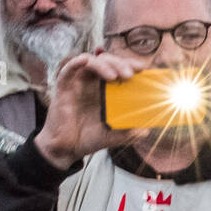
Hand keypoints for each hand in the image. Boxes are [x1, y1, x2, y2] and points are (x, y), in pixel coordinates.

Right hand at [34, 52, 146, 168]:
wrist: (67, 150)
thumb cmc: (89, 140)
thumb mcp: (115, 136)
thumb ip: (130, 133)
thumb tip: (146, 130)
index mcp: (107, 90)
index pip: (120, 69)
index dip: (131, 65)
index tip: (144, 68)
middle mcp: (93, 83)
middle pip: (107, 61)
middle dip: (120, 63)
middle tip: (130, 74)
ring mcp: (78, 84)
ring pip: (91, 61)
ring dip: (104, 64)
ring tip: (115, 76)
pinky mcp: (63, 88)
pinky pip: (68, 70)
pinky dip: (76, 62)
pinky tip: (85, 60)